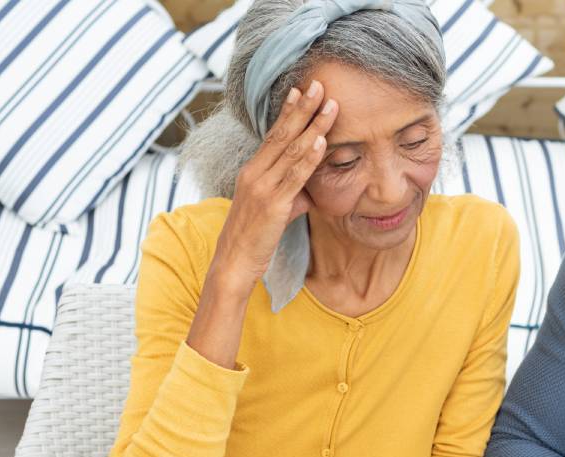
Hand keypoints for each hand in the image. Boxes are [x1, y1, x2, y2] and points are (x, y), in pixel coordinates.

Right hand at [211, 79, 338, 290]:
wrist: (234, 264)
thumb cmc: (254, 239)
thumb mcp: (274, 211)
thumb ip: (291, 196)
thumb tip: (308, 193)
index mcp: (252, 171)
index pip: (273, 135)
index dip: (288, 111)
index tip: (300, 89)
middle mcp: (254, 174)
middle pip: (282, 134)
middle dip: (303, 108)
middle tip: (319, 85)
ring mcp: (262, 188)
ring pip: (290, 151)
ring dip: (313, 126)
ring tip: (330, 106)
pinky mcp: (272, 205)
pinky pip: (294, 177)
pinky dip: (308, 159)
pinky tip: (321, 143)